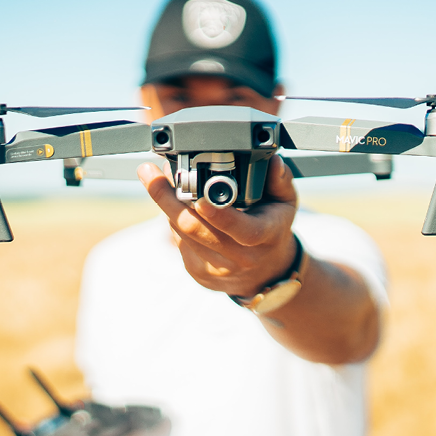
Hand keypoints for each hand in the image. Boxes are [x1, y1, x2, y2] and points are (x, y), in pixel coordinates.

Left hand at [137, 155, 297, 296]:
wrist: (266, 274)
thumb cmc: (273, 231)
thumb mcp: (285, 204)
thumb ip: (280, 180)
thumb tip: (273, 161)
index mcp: (263, 238)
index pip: (241, 229)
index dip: (218, 214)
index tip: (198, 196)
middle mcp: (238, 258)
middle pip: (194, 228)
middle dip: (167, 198)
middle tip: (149, 172)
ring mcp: (215, 269)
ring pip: (180, 232)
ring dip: (166, 204)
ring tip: (159, 180)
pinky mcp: (197, 273)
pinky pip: (178, 241)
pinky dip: (174, 220)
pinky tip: (177, 206)